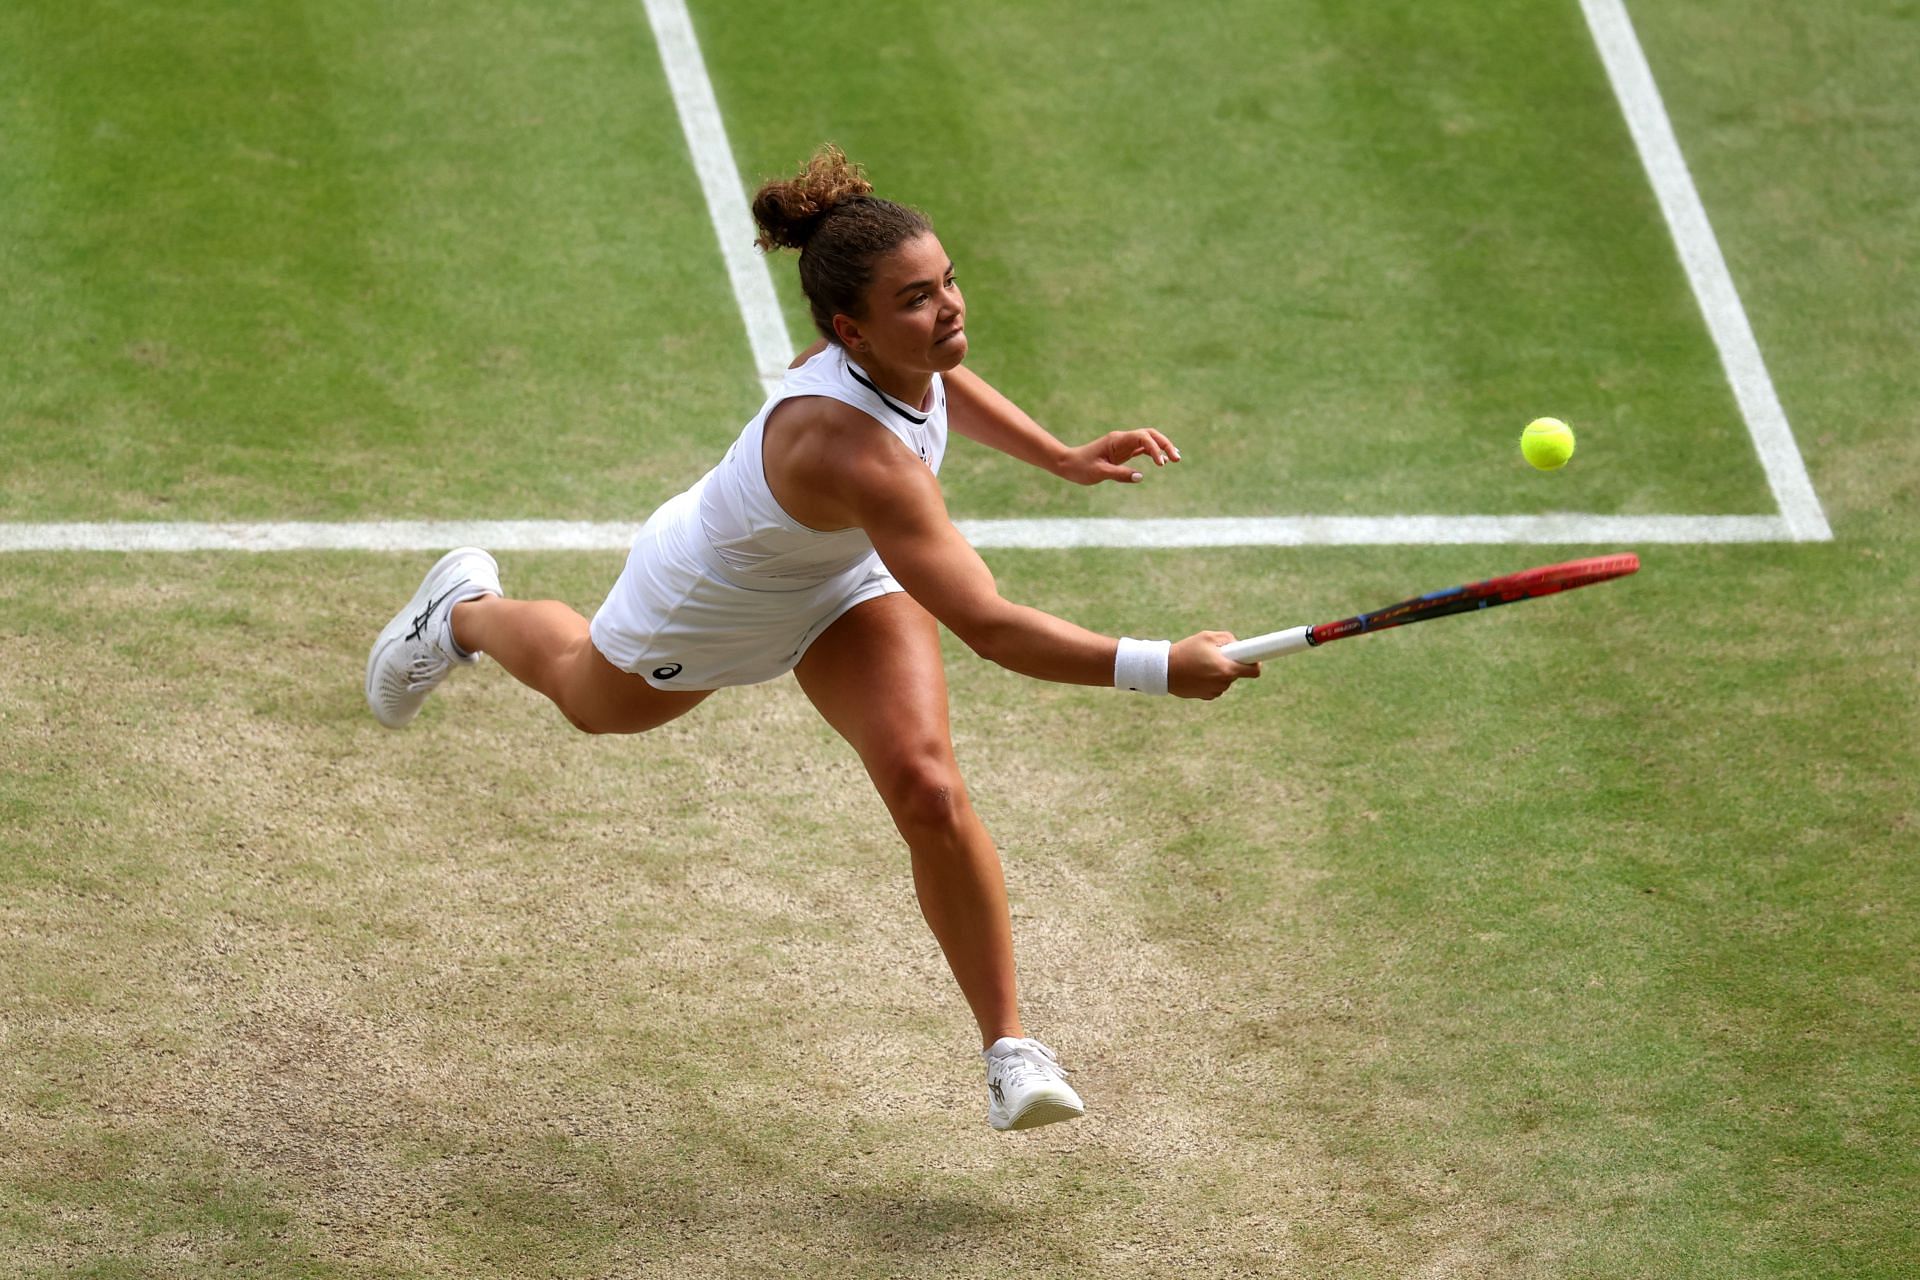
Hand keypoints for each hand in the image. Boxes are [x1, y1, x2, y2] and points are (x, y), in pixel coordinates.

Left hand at [1058, 429, 1181, 485]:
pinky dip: (1153, 453)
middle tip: (1177, 458)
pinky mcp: (1123, 452)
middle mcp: (1122, 439)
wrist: (1068, 464)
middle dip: (1164, 444)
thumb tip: (1140, 476)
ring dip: (1162, 447)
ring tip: (1176, 459)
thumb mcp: (1099, 473)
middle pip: (1149, 435)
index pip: (1142, 437)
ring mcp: (1123, 445)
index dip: (1154, 448)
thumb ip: (1120, 474)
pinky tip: (1162, 461)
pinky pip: (1142, 449)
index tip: (1160, 464)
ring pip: (1148, 441)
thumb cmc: (1080, 468)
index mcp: (1116, 440)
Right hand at [1168, 632, 1259, 699]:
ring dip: (1219, 671)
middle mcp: (1224, 683)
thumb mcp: (1207, 637)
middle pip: (1237, 672)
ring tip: (1201, 663)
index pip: (1254, 671)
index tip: (1255, 657)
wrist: (1164, 670)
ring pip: (1225, 679)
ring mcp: (1215, 691)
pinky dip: (1210, 679)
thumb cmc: (1186, 651)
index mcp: (1227, 669)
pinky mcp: (1206, 696)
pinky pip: (1215, 686)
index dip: (1256, 662)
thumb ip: (1228, 638)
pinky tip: (1196, 673)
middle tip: (1214, 655)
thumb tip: (1238, 646)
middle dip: (1230, 663)